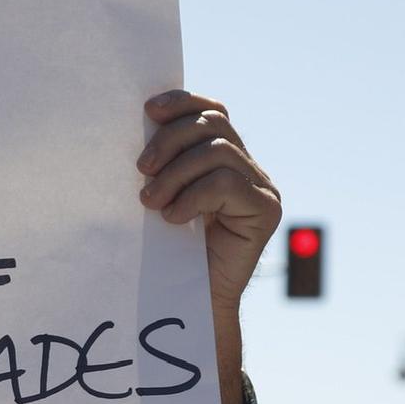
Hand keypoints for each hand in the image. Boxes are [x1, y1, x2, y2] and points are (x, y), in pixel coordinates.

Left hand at [137, 91, 281, 310]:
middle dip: (170, 140)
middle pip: (213, 125)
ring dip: (176, 173)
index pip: (212, 112)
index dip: (182, 103)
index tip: (148, 111)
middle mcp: (248, 167)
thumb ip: (162, 163)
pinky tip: (174, 218)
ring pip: (217, 152)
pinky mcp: (266, 210)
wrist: (189, 300)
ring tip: (150, 202)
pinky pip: (226, 183)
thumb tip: (138, 126)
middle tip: (141, 169)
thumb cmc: (167, 250)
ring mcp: (261, 187)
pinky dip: (193, 196)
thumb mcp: (161, 196)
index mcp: (224, 157)